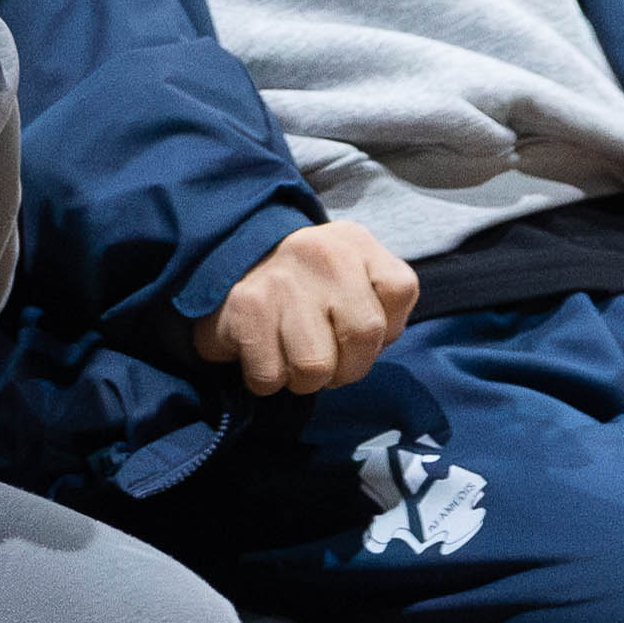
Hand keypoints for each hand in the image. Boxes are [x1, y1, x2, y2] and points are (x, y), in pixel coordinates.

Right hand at [198, 221, 420, 395]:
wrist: (223, 259)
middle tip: (327, 359)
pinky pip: (271, 377)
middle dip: (348, 367)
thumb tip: (376, 346)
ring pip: (316, 368)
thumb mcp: (347, 270)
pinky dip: (267, 380)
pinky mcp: (246, 310)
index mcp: (353, 242)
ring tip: (291, 358)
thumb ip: (375, 300)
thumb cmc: (300, 281)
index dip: (388, 325)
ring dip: (304, 380)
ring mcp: (282, 281)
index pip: (400, 289)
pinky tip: (262, 354)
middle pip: (365, 336)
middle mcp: (321, 254)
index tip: (357, 325)